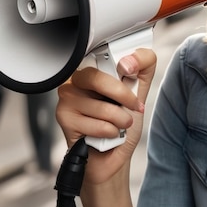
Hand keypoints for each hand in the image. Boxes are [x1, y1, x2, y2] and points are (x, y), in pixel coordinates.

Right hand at [56, 48, 156, 184]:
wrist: (113, 155)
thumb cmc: (123, 122)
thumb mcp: (140, 90)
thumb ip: (143, 67)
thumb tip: (128, 62)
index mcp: (96, 68)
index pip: (106, 51)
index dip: (125, 62)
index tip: (131, 73)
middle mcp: (77, 79)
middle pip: (97, 77)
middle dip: (123, 96)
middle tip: (132, 108)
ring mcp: (67, 98)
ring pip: (101, 106)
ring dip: (120, 120)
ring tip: (118, 125)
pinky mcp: (64, 118)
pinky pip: (96, 124)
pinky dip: (109, 132)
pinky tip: (105, 134)